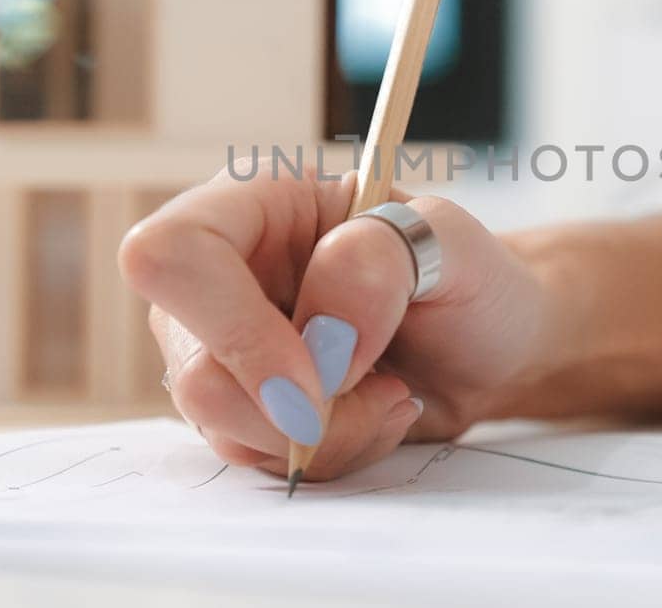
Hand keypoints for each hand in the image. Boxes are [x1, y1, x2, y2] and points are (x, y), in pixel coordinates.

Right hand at [118, 163, 549, 480]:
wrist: (489, 346)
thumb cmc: (465, 275)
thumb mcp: (448, 239)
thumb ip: (381, 259)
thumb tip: (321, 335)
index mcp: (253, 206)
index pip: (171, 252)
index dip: (231, 326)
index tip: (317, 374)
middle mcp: (220, 276)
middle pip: (193, 368)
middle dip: (296, 405)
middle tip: (381, 389)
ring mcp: (224, 348)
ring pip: (223, 426)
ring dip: (325, 432)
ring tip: (391, 392)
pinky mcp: (246, 408)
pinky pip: (258, 456)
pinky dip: (328, 451)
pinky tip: (375, 413)